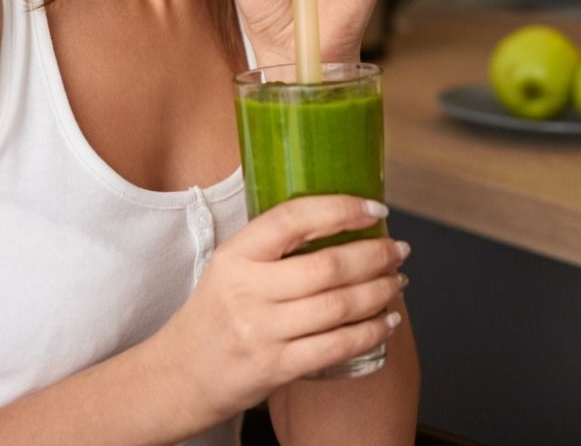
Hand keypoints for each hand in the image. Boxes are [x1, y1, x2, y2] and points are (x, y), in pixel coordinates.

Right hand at [153, 196, 407, 427]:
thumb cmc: (214, 314)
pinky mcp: (277, 367)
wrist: (182, 372)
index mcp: (235, 255)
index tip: (373, 207)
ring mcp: (262, 331)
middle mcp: (247, 289)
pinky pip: (337, 346)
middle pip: (326, 266)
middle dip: (374, 255)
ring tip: (397, 281)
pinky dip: (370, 331)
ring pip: (338, 305)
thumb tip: (333, 220)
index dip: (338, 209)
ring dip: (379, 291)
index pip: (291, 220)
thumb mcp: (229, 268)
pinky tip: (386, 321)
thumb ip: (270, 248)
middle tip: (398, 250)